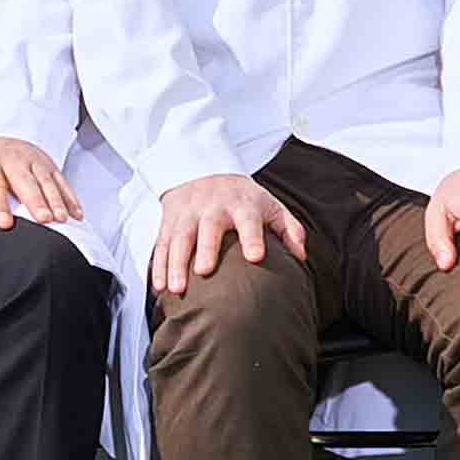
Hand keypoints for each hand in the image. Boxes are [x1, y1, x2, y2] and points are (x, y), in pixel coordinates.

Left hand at [0, 135, 84, 230]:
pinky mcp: (49, 164)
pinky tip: (77, 215)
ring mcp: (34, 160)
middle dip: (36, 200)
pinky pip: (62, 181)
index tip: (5, 224)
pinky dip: (71, 198)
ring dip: (56, 200)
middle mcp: (13, 158)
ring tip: (62, 219)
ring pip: (47, 180)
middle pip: (26, 180)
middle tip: (44, 220)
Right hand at [151, 173, 302, 293]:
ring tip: (176, 289)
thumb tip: (300, 256)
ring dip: (175, 263)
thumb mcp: (270, 205)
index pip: (248, 219)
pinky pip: (161, 243)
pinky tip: (160, 286)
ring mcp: (187, 213)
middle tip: (204, 271)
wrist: (204, 170)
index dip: (252, 237)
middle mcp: (212, 207)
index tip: (256, 256)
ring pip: (179, 237)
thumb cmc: (244, 199)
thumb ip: (289, 229)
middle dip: (205, 248)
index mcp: (241, 204)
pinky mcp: (169, 221)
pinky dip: (158, 265)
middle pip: (207, 227)